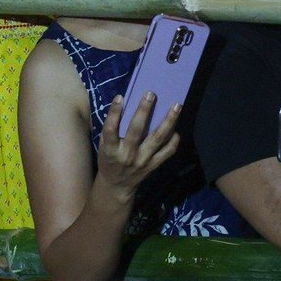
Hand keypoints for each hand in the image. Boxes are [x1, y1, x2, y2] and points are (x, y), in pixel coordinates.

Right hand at [93, 91, 181, 205]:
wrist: (117, 186)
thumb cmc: (109, 159)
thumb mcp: (104, 145)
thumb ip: (112, 129)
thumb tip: (125, 103)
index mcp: (110, 149)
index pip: (110, 130)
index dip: (114, 113)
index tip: (120, 97)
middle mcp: (127, 155)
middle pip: (136, 131)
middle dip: (144, 111)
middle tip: (151, 94)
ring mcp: (143, 160)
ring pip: (157, 138)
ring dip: (168, 121)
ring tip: (176, 106)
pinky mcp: (153, 165)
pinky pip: (167, 152)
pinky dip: (173, 140)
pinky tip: (176, 129)